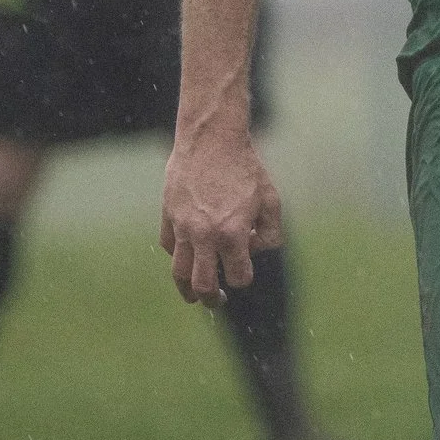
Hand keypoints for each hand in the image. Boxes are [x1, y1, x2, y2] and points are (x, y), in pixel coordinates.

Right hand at [160, 131, 284, 306]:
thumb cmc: (246, 169)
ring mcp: (183, 227)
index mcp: (233, 234)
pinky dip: (177, 256)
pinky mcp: (168, 216)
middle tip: (218, 300)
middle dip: (213, 299)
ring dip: (187, 290)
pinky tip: (188, 255)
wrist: (212, 139)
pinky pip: (169, 247)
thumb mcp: (271, 200)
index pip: (239, 277)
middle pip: (204, 285)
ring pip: (179, 273)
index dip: (244, 277)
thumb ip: (270, 234)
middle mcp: (205, 236)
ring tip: (194, 296)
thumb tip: (253, 251)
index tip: (245, 267)